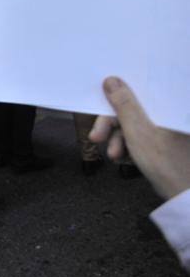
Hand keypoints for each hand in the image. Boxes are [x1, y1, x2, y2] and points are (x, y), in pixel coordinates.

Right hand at [90, 77, 189, 199]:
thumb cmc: (165, 162)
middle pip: (134, 109)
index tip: (98, 106)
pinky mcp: (167, 141)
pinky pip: (142, 136)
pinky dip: (130, 145)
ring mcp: (169, 128)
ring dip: (119, 139)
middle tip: (96, 138)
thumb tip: (111, 79)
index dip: (117, 96)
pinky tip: (124, 157)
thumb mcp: (138, 131)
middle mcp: (171, 113)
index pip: (139, 90)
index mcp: (169, 105)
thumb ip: (124, 104)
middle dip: (113, 125)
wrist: (185, 197)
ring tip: (114, 156)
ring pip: (135, 124)